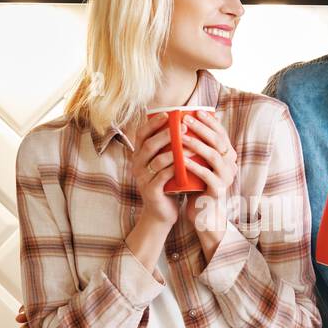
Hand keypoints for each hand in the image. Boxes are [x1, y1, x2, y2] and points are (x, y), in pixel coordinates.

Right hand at [130, 113, 180, 227]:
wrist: (161, 213)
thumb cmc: (167, 184)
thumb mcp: (165, 164)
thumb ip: (169, 147)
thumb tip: (184, 123)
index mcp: (139, 156)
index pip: (141, 135)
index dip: (153, 124)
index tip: (168, 114)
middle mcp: (137, 166)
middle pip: (149, 145)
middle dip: (166, 135)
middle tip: (183, 127)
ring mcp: (142, 179)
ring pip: (157, 161)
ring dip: (174, 151)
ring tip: (190, 145)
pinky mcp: (151, 191)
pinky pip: (163, 177)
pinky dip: (175, 169)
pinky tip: (187, 163)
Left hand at [179, 110, 237, 256]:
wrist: (204, 214)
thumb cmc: (198, 185)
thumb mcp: (199, 163)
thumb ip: (197, 147)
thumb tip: (183, 122)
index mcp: (227, 155)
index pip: (221, 133)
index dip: (209, 121)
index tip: (195, 111)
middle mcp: (231, 164)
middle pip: (218, 141)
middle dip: (201, 128)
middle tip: (185, 119)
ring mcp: (226, 177)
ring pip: (213, 156)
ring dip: (197, 144)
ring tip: (181, 136)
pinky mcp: (218, 190)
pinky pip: (206, 175)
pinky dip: (194, 166)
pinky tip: (182, 160)